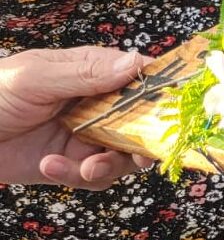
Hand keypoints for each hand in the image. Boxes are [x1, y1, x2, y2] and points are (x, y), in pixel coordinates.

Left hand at [0, 47, 152, 188]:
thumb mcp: (35, 78)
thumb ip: (86, 73)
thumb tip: (135, 62)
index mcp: (90, 72)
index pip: (140, 75)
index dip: (161, 91)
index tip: (173, 110)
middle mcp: (95, 104)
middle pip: (142, 122)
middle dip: (142, 142)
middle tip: (139, 155)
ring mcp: (84, 135)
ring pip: (123, 155)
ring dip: (109, 165)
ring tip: (85, 168)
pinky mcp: (70, 164)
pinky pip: (94, 176)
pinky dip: (77, 176)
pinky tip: (49, 166)